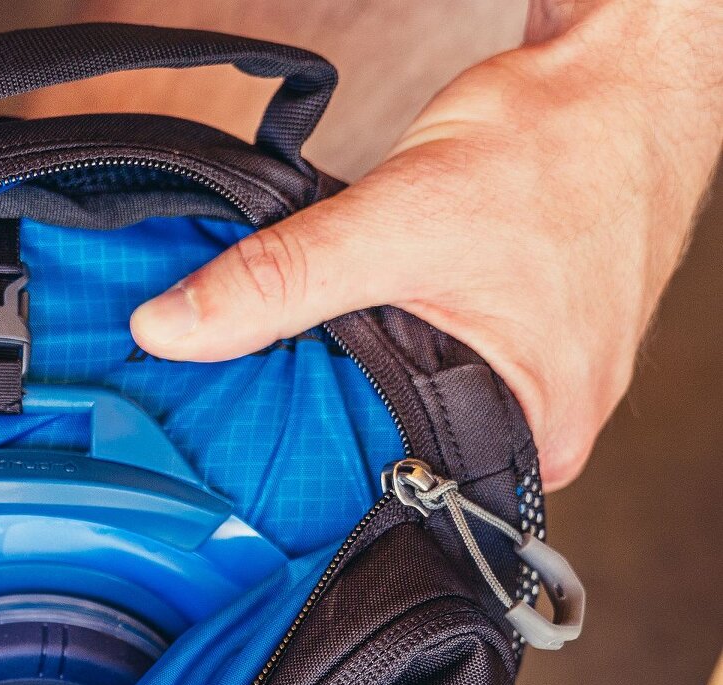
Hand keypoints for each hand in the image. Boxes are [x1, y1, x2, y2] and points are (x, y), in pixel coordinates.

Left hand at [130, 0, 722, 486]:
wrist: (625, 75)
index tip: (248, 480)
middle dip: (334, 441)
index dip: (323, 490)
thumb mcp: (398, 222)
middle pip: (410, 461)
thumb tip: (170, 329)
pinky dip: (391, 354)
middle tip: (254, 426)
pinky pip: (437, 372)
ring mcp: (538, 386)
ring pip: (419, 414)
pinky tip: (352, 336)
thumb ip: (280, 280)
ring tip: (300, 377)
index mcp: (540, 441)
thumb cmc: (561, 146)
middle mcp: (545, 428)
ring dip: (362, 391)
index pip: (409, 499)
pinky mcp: (522, 342)